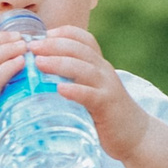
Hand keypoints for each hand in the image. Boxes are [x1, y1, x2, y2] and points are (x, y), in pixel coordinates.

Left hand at [27, 27, 152, 159]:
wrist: (136, 135)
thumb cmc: (106, 113)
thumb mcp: (92, 89)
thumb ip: (73, 80)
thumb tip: (38, 78)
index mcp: (98, 64)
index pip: (84, 39)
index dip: (63, 33)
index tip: (42, 35)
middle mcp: (103, 71)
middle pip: (79, 49)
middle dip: (53, 45)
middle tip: (32, 47)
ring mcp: (107, 87)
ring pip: (83, 68)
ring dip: (59, 63)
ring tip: (39, 63)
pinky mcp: (107, 106)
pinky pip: (90, 94)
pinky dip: (75, 90)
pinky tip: (60, 89)